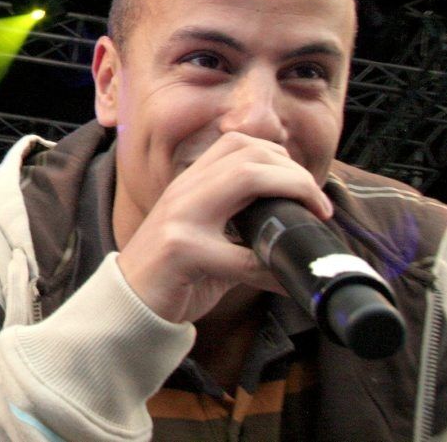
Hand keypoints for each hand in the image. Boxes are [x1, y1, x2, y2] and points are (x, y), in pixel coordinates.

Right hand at [116, 132, 332, 323]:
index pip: (238, 143)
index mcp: (190, 184)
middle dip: (296, 175)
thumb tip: (292, 225)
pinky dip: (274, 270)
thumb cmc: (171, 272)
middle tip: (317, 207)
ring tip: (309, 222)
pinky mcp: (182, 252)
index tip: (305, 188)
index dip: (281, 158)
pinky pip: (244, 257)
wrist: (129, 302)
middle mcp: (184, 192)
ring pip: (248, 180)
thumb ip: (238, 222)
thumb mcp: (202, 235)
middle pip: (250, 154)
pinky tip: (285, 281)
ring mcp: (181, 217)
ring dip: (292, 194)